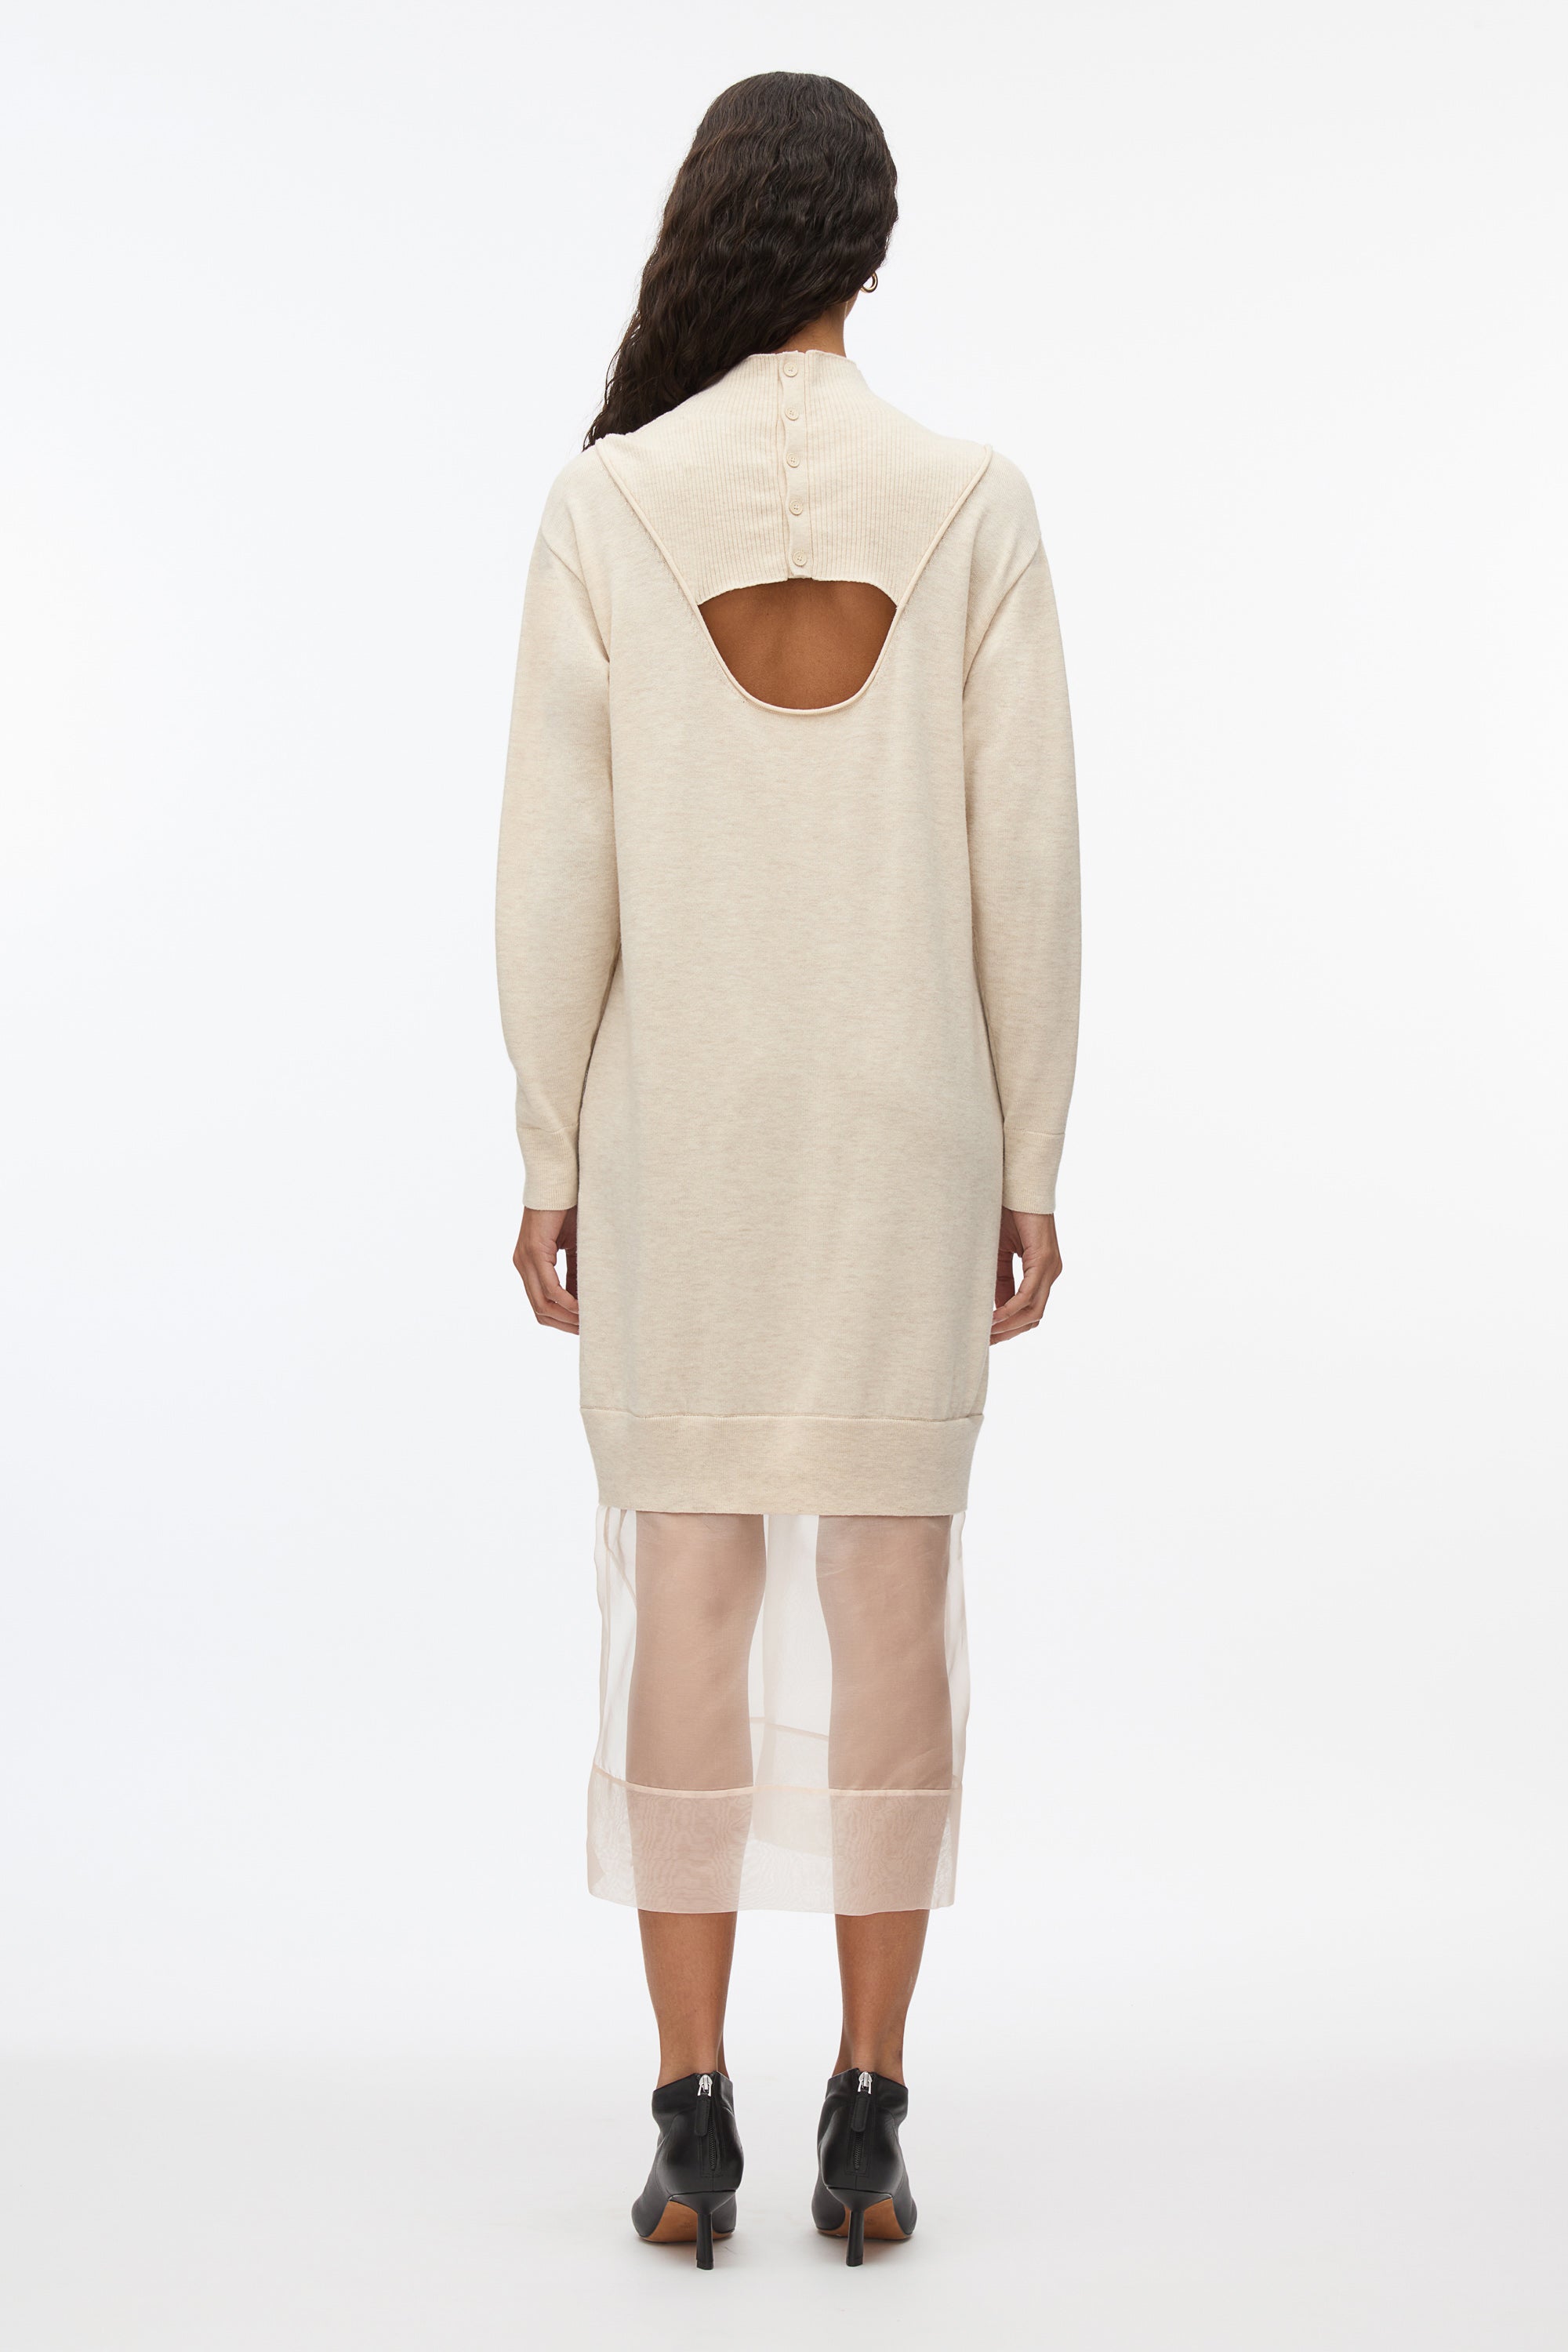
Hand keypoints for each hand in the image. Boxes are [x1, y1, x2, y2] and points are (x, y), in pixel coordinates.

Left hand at [513, 1205, 578, 1334]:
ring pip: (542, 1304)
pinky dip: (566, 1302)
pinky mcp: (534, 1252)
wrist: (559, 1181)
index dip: (562, 1320)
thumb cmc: (569, 1210)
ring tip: (588, 1322)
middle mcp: (523, 1265)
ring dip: (566, 1317)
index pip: (541, 1304)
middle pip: (540, 1311)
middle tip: (588, 1331)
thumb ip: (574, 1272)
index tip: (583, 1328)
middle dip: (564, 1325)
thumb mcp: (574, 1247)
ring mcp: (525, 1260)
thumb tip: (583, 1298)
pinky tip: (581, 1308)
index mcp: (530, 1265)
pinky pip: (548, 1288)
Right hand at [991, 1209, 1060, 1343]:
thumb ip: (1000, 1279)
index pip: (1028, 1310)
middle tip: (984, 1343)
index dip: (1008, 1327)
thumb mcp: (999, 1254)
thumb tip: (995, 1307)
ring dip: (1009, 1325)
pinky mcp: (1044, 1260)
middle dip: (1008, 1333)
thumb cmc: (1008, 1214)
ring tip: (985, 1332)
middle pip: (1033, 1317)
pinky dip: (1011, 1308)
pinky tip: (994, 1316)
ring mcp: (1050, 1268)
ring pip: (1033, 1310)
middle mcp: (1050, 1273)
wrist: (1017, 1186)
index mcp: (1041, 1272)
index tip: (987, 1336)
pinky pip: (1029, 1294)